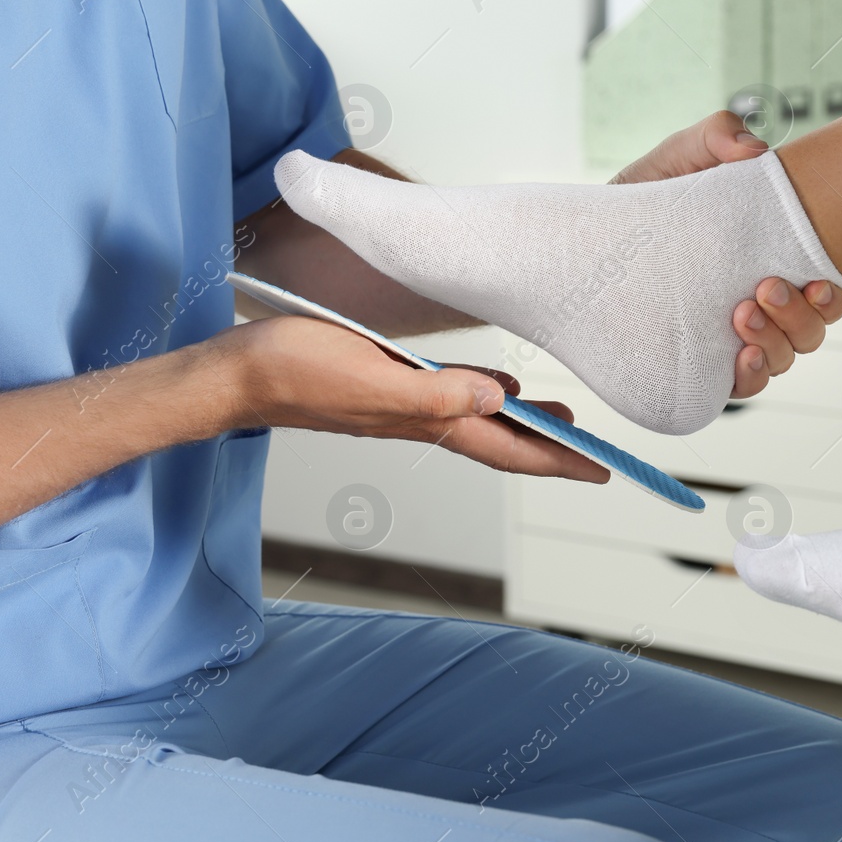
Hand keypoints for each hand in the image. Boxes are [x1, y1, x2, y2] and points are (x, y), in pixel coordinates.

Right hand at [213, 316, 607, 482]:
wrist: (241, 374)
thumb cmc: (297, 371)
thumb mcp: (372, 379)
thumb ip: (433, 394)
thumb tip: (495, 401)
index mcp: (425, 422)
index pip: (507, 450)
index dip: (556, 461)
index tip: (600, 469)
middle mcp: (421, 418)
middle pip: (500, 441)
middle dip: (549, 448)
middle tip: (593, 450)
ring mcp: (403, 404)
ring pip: (478, 419)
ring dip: (520, 424)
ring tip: (559, 419)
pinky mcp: (386, 383)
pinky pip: (449, 396)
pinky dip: (481, 395)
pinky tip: (494, 385)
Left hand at [612, 111, 841, 397]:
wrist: (589, 238)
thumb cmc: (645, 199)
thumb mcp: (681, 156)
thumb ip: (718, 137)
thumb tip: (754, 150)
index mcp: (768, 262)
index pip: (822, 292)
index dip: (830, 295)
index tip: (814, 280)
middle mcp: (757, 305)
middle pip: (810, 332)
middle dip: (800, 316)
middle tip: (764, 289)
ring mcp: (728, 338)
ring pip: (782, 360)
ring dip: (774, 344)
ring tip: (739, 316)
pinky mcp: (696, 362)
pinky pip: (739, 389)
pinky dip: (750, 378)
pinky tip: (737, 358)